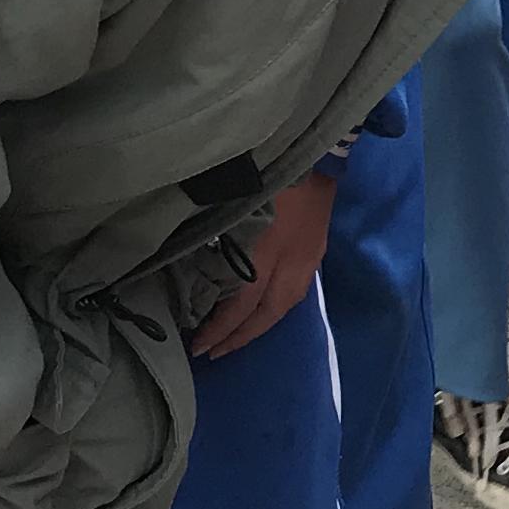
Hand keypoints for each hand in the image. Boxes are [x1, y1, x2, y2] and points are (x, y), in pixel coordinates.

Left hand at [192, 172, 335, 357]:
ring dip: (259, 328)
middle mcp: (290, 264)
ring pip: (284, 307)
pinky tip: (264, 311)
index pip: (241, 304)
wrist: (317, 154)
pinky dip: (276, 309)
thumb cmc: (268, 173)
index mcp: (266, 252)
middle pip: (266, 315)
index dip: (220, 329)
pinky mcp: (315, 252)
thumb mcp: (235, 204)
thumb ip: (217, 235)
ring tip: (237, 338)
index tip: (199, 346)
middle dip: (240, 338)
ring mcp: (306, 260)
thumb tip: (192, 264)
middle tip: (215, 353)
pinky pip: (295, 293)